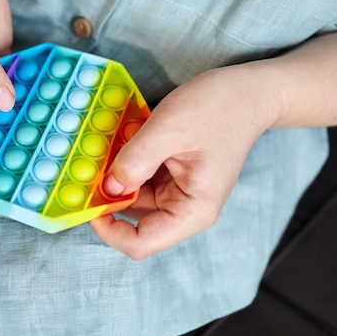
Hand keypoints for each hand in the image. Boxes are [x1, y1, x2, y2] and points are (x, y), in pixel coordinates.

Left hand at [90, 67, 277, 259]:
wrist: (248, 92)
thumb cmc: (219, 108)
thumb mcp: (169, 129)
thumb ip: (135, 160)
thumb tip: (107, 187)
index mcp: (191, 211)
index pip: (140, 243)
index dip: (108, 229)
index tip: (88, 201)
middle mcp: (183, 208)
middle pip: (131, 218)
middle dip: (108, 193)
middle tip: (90, 163)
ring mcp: (176, 193)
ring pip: (131, 195)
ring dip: (115, 174)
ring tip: (113, 141)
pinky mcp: (170, 177)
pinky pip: (138, 177)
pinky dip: (126, 161)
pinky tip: (125, 137)